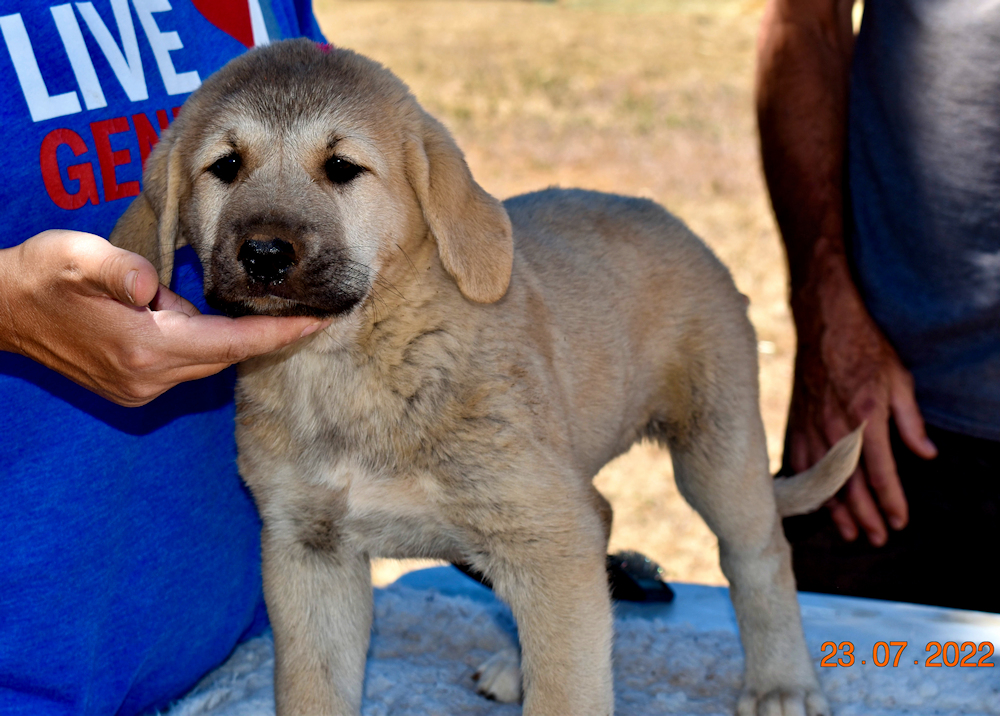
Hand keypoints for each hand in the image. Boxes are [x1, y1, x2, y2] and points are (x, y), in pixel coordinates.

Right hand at [0, 230, 327, 406]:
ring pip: (208, 359)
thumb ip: (118, 270)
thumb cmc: (43, 276)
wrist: (2, 311)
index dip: (279, 333)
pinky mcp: (133, 386)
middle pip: (228, 355)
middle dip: (267, 334)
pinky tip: (191, 315)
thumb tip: (150, 284)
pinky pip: (186, 364)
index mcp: (146, 347)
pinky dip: (203, 342)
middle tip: (306, 307)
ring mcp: (140, 387)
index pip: (232, 344)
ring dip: (228, 335)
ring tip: (246, 301)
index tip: (318, 322)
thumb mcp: (76, 257)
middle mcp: (149, 377)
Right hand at [787, 267, 937, 545]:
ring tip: (849, 532)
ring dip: (835, 509)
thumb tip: (926, 454)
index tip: (900, 521)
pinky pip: (800, 462)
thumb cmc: (865, 347)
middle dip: (865, 516)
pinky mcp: (796, 421)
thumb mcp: (899, 379)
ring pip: (821, 478)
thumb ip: (911, 421)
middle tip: (876, 538)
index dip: (891, 501)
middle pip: (849, 484)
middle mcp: (836, 427)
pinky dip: (808, 485)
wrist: (824, 323)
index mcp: (866, 417)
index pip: (880, 472)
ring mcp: (812, 426)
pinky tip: (816, 503)